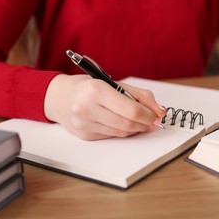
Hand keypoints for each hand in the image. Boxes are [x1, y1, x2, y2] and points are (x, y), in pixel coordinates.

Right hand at [44, 74, 166, 139]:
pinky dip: (122, 131)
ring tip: (139, 121)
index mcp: (96, 90)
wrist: (59, 97)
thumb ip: (139, 95)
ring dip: (135, 129)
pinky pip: (112, 136)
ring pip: (121, 132)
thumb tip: (159, 110)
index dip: (148, 115)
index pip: (131, 110)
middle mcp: (87, 108)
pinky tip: (122, 123)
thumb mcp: (113, 83)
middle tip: (151, 120)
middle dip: (145, 124)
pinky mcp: (85, 135)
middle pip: (128, 124)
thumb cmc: (88, 87)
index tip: (156, 115)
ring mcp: (85, 124)